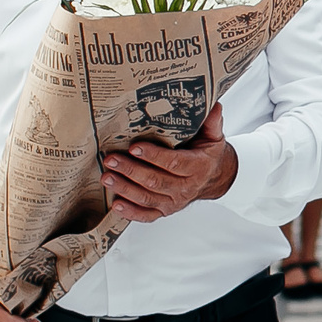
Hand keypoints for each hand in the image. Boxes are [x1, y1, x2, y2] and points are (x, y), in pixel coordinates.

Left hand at [100, 104, 236, 223]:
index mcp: (197, 167)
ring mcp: (174, 202)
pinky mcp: (164, 211)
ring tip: (107, 177)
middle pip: (155, 181)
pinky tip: (115, 204)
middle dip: (131, 170)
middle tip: (112, 159)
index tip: (135, 147)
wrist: (214, 178)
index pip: (174, 163)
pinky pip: (146, 215)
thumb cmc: (207, 155)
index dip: (153, 156)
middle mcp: (185, 187)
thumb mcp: (213, 137)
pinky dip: (130, 212)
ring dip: (125, 188)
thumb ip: (211, 122)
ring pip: (147, 197)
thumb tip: (213, 105)